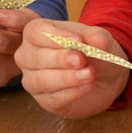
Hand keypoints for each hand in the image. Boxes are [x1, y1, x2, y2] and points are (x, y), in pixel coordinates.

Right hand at [15, 18, 129, 118]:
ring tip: (89, 75)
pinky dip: (71, 93)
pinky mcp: (45, 100)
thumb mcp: (98, 39)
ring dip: (66, 78)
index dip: (55, 37)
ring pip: (40, 80)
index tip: (78, 41)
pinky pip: (52, 98)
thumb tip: (97, 39)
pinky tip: (86, 86)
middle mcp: (28, 56)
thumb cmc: (92, 50)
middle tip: (81, 60)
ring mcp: (33, 79)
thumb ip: (98, 37)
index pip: (35, 32)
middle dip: (59, 59)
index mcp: (36, 33)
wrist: (103, 76)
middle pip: (34, 57)